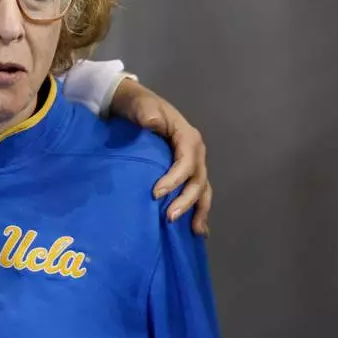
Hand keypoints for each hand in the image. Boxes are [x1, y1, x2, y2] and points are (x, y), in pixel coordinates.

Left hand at [111, 78, 210, 235]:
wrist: (135, 105)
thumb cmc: (138, 106)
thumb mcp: (141, 106)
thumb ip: (147, 114)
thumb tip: (153, 124)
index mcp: (187, 137)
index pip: (186, 162)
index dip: (175, 180)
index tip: (155, 194)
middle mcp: (195, 152)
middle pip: (198, 180)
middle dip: (187, 201)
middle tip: (169, 218)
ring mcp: (193, 162)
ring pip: (202, 189)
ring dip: (198, 210)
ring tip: (195, 232)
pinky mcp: (186, 171)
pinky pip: (197, 192)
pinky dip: (198, 209)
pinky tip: (197, 229)